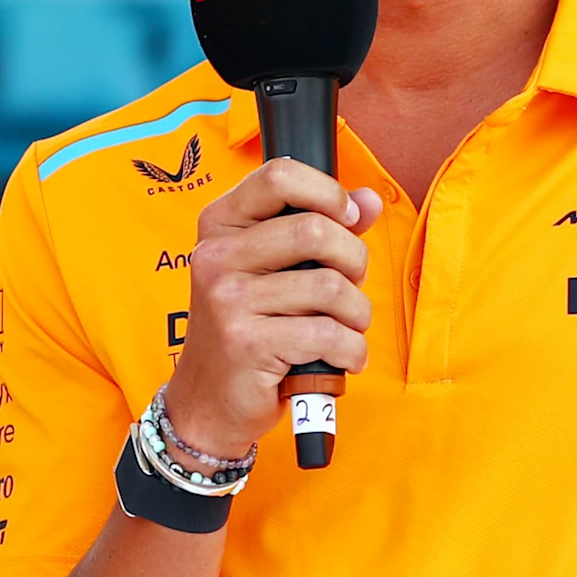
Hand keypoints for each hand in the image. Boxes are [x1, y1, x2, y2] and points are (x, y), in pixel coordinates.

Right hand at [158, 159, 382, 459]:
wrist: (208, 401)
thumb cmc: (248, 329)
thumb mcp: (274, 270)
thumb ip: (322, 228)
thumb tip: (368, 200)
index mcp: (221, 225)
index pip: (279, 175)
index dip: (328, 193)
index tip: (347, 220)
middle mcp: (217, 257)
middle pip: (316, 230)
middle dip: (354, 262)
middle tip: (348, 287)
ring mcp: (228, 300)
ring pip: (331, 287)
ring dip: (357, 315)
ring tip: (343, 329)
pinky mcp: (247, 343)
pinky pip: (329, 335)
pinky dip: (351, 352)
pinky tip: (340, 359)